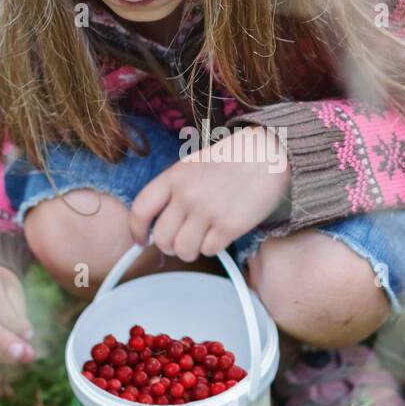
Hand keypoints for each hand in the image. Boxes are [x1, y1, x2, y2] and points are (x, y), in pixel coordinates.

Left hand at [128, 127, 290, 259]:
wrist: (268, 154)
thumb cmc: (231, 160)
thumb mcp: (193, 164)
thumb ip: (174, 189)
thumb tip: (160, 222)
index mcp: (174, 177)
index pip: (140, 210)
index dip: (136, 230)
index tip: (142, 240)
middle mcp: (187, 195)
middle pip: (162, 238)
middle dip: (169, 246)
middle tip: (181, 242)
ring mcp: (207, 211)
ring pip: (183, 250)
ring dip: (190, 251)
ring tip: (200, 241)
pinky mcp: (229, 226)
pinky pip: (210, 251)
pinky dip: (214, 248)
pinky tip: (221, 234)